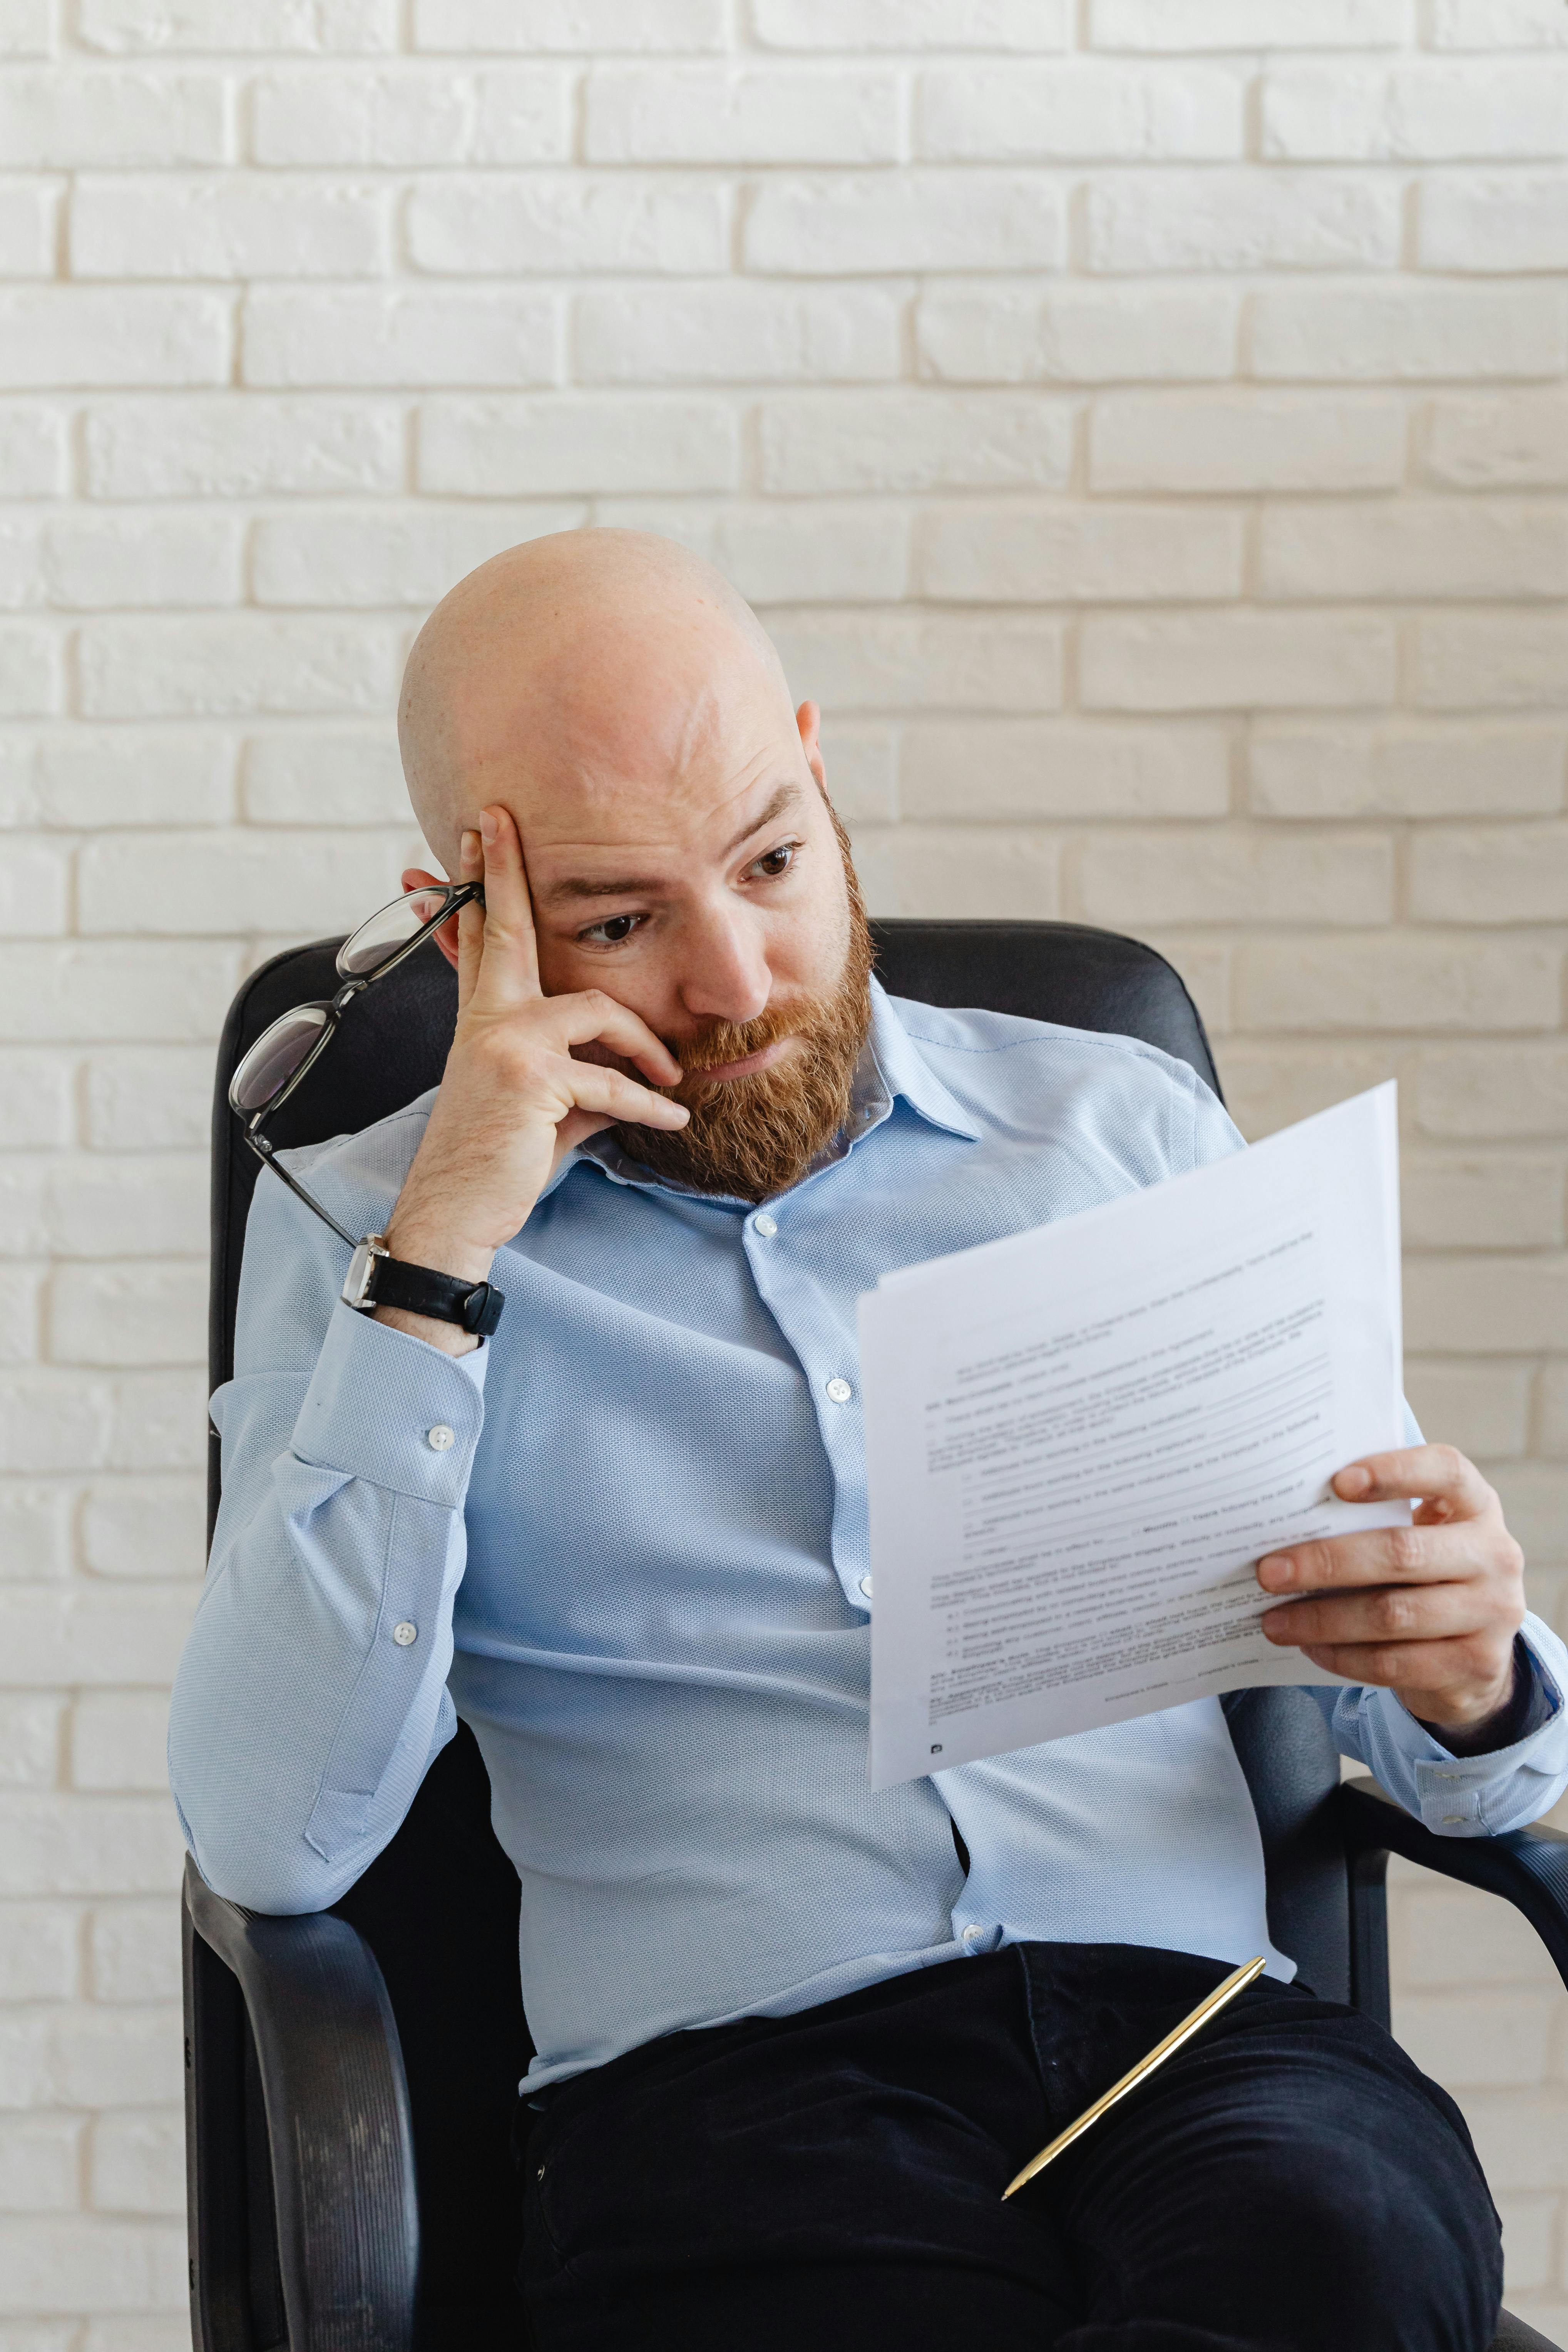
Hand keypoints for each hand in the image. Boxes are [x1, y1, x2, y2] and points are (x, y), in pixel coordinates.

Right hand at [376, 805, 688, 1352]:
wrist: (457, 1211)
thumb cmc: (499, 1158)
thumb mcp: (541, 1103)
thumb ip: (577, 1070)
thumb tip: (630, 1073)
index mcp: (484, 1018)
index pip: (482, 940)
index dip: (480, 885)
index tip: (479, 832)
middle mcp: (488, 1018)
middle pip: (506, 928)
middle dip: (505, 871)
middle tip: (501, 821)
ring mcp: (506, 1041)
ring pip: (597, 1009)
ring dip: (645, 1047)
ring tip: (670, 1081)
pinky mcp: (531, 1076)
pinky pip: (612, 1079)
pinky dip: (649, 1104)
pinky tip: (673, 1119)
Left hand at [1257, 1446, 1525, 1740]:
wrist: (1475, 1654)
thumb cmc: (1425, 1574)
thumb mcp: (1417, 1535)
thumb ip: (1372, 1519)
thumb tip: (1283, 1521)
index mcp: (1476, 1505)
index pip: (1444, 1471)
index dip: (1394, 1472)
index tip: (1336, 1482)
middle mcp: (1495, 1554)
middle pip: (1402, 1552)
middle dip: (1326, 1562)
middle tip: (1268, 1571)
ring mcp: (1493, 1612)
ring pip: (1393, 1614)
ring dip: (1322, 1619)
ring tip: (1273, 1621)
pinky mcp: (1476, 1665)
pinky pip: (1395, 1662)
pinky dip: (1343, 1656)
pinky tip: (1309, 1647)